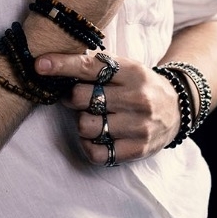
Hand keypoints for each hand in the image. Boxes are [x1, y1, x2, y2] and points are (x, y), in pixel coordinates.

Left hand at [33, 51, 181, 165]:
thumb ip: (96, 65)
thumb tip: (53, 64)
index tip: (39, 64)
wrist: (177, 108)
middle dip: (72, 97)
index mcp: (132, 71)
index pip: (91, 67)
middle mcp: (137, 98)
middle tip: (77, 96)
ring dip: (80, 121)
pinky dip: (88, 145)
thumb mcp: (125, 67)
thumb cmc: (140, 84)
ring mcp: (138, 126)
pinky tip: (94, 136)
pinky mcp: (137, 149)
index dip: (62, 65)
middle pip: (82, 98)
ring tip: (91, 116)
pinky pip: (97, 153)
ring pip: (86, 126)